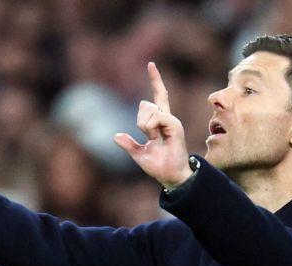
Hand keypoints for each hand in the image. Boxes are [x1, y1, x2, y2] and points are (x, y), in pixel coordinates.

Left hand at [114, 62, 192, 188]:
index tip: (151, 64)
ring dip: (144, 126)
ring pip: (149, 110)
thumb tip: (116, 136)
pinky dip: (151, 128)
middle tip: (147, 137)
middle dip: (139, 121)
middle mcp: (167, 118)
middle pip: (146, 104)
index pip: (158, 95)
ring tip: (153, 139)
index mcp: (160, 121)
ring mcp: (172, 121)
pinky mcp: (175, 126)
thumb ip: (128, 144)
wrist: (170, 176)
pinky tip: (155, 137)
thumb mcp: (138, 154)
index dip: (155, 80)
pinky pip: (157, 117)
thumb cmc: (158, 165)